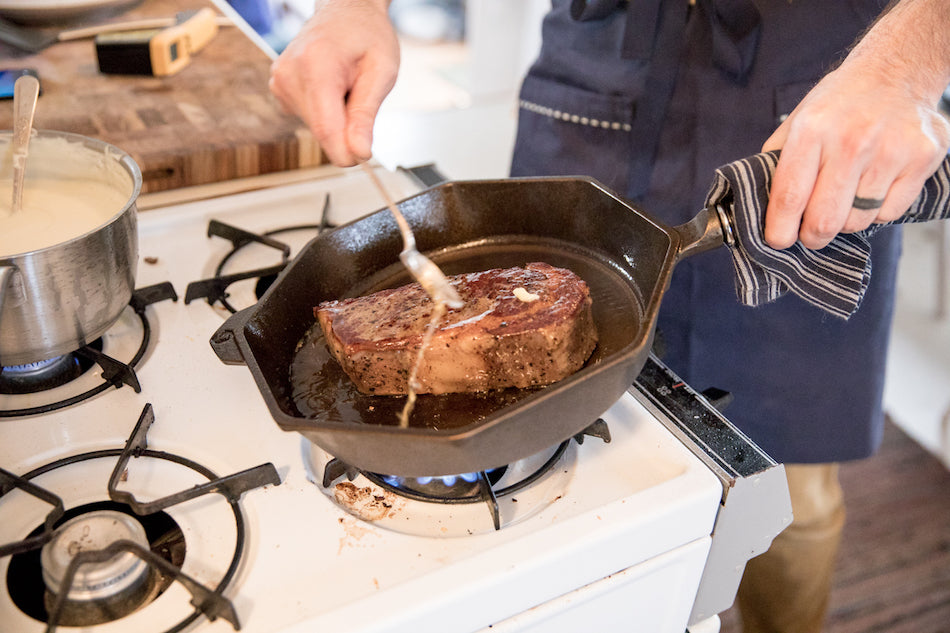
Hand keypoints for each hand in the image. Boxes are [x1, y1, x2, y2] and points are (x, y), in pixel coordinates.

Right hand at [269, 0, 398, 165]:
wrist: (346, 10)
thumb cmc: (368, 35)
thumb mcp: (382, 72)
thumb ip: (366, 114)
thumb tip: (359, 153)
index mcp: (316, 65)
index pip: (326, 129)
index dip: (347, 152)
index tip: (364, 156)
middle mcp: (290, 73)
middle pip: (321, 131)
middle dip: (346, 128)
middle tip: (359, 95)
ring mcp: (279, 80)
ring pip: (315, 127)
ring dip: (336, 118)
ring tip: (345, 85)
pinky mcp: (278, 88)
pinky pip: (308, 118)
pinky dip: (325, 111)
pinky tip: (332, 86)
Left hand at [761, 1, 949, 250]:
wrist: (898, 69)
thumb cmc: (841, 102)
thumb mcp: (798, 120)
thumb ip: (777, 161)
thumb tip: (757, 202)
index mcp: (812, 130)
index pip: (789, 196)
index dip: (780, 229)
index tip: (778, 241)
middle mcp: (851, 141)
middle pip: (824, 220)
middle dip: (812, 236)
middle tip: (810, 233)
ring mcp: (890, 151)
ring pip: (858, 221)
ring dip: (846, 221)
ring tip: (844, 199)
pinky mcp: (922, 158)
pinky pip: (889, 213)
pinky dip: (877, 212)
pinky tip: (872, 189)